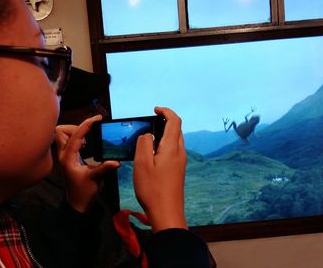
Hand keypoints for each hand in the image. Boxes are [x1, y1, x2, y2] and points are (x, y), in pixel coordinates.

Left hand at [55, 115, 119, 211]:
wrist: (77, 203)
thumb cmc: (84, 192)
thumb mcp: (95, 179)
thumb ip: (104, 168)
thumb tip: (116, 162)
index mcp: (68, 158)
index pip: (75, 135)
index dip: (86, 125)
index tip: (97, 119)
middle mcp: (63, 155)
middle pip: (62, 131)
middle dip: (75, 128)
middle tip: (89, 134)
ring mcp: (64, 156)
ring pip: (63, 135)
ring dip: (75, 132)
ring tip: (87, 140)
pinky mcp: (68, 157)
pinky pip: (68, 141)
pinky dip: (76, 138)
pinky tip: (85, 145)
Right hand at [133, 107, 187, 231]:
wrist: (167, 213)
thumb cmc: (153, 189)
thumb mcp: (142, 162)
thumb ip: (144, 143)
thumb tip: (148, 135)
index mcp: (171, 147)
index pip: (174, 121)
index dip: (166, 111)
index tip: (155, 109)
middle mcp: (179, 153)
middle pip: (176, 130)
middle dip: (164, 122)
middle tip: (149, 122)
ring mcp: (180, 163)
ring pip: (175, 141)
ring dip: (164, 134)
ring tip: (147, 138)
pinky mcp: (178, 171)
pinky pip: (172, 151)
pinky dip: (164, 146)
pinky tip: (151, 155)